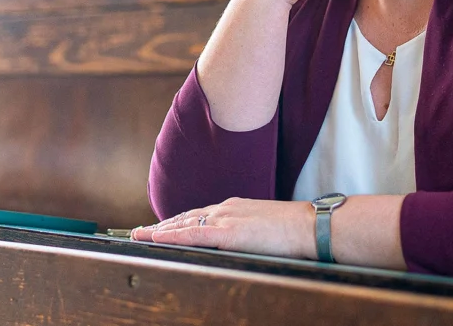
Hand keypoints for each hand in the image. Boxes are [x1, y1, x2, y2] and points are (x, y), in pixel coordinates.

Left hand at [129, 197, 316, 259]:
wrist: (312, 226)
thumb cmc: (297, 231)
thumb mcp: (267, 228)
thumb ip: (249, 233)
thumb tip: (242, 244)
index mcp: (236, 208)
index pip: (200, 214)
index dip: (179, 221)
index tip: (163, 225)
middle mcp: (227, 209)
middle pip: (186, 217)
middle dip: (163, 224)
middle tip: (141, 230)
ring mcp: (226, 218)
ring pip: (184, 224)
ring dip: (160, 230)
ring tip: (140, 234)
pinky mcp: (228, 233)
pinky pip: (193, 234)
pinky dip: (172, 235)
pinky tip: (157, 237)